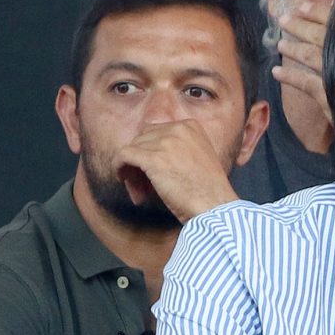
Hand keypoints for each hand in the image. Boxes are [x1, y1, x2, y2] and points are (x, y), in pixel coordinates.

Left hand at [117, 120, 236, 222]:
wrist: (215, 208)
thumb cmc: (209, 193)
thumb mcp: (199, 159)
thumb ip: (178, 149)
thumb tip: (145, 154)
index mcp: (191, 127)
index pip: (156, 133)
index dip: (151, 153)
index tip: (155, 175)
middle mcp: (178, 129)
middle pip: (143, 140)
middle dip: (140, 162)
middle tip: (144, 186)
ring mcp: (165, 142)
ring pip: (132, 149)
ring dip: (132, 171)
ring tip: (140, 192)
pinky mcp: (152, 157)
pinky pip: (122, 156)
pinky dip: (119, 168)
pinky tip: (123, 180)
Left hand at [273, 0, 332, 123]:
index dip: (320, 12)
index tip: (303, 6)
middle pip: (323, 35)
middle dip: (301, 25)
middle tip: (283, 19)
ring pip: (312, 56)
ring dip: (293, 48)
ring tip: (280, 44)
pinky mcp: (334, 97)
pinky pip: (307, 83)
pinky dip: (291, 77)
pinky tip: (277, 73)